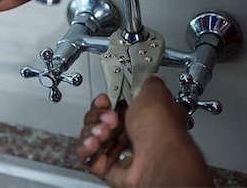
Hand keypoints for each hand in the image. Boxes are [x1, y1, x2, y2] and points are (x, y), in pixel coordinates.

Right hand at [76, 75, 212, 187]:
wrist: (158, 158)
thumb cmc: (160, 128)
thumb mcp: (155, 94)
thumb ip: (149, 84)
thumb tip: (152, 78)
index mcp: (146, 117)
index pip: (116, 105)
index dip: (105, 101)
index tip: (105, 99)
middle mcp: (134, 135)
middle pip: (100, 120)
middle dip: (98, 115)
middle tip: (110, 118)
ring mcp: (120, 152)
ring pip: (91, 136)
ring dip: (92, 131)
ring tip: (104, 132)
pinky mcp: (108, 168)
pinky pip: (86, 156)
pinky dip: (85, 148)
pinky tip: (94, 143)